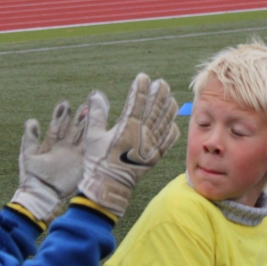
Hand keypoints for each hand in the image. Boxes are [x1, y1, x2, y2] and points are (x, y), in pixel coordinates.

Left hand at [10, 100, 86, 224]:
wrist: (42, 195)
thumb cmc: (32, 176)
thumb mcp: (28, 155)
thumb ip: (30, 138)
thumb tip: (32, 121)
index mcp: (51, 143)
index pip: (58, 125)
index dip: (61, 115)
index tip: (65, 103)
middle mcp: (64, 147)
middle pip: (73, 127)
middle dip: (78, 116)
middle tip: (85, 103)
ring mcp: (74, 154)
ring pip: (83, 136)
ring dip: (88, 125)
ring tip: (93, 112)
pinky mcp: (82, 164)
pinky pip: (90, 150)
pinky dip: (95, 140)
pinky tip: (99, 130)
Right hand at [77, 74, 178, 217]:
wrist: (109, 188)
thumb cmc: (97, 162)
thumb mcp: (93, 137)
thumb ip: (96, 114)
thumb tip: (96, 94)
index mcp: (127, 129)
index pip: (136, 103)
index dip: (140, 88)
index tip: (143, 77)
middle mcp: (142, 136)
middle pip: (154, 110)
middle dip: (159, 94)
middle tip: (162, 83)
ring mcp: (151, 147)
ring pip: (163, 123)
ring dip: (168, 109)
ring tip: (171, 97)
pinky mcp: (155, 158)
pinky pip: (167, 142)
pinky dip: (171, 131)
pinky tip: (173, 123)